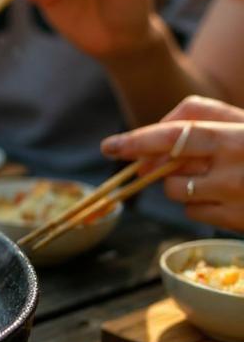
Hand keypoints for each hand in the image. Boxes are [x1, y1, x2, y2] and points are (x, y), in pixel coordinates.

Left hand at [102, 102, 243, 230]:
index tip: (110, 146)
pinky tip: (223, 194)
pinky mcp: (239, 222)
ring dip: (180, 184)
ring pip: (177, 194)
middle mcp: (237, 169)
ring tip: (210, 174)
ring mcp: (237, 199)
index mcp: (236, 136)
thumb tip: (149, 144)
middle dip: (149, 168)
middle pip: (168, 172)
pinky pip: (195, 214)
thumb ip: (198, 118)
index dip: (139, 141)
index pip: (177, 136)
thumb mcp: (239, 121)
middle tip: (139, 161)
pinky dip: (198, 204)